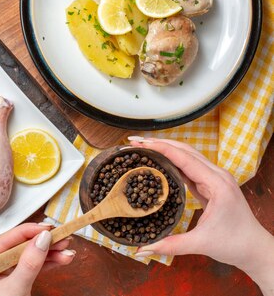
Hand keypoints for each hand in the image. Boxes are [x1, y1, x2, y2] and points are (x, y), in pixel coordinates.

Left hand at [0, 223, 75, 295]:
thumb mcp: (15, 289)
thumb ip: (29, 264)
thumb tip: (42, 239)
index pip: (4, 240)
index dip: (28, 232)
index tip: (47, 228)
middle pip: (18, 247)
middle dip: (42, 244)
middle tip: (62, 237)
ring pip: (27, 257)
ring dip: (48, 254)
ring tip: (67, 250)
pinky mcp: (11, 284)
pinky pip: (30, 269)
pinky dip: (46, 265)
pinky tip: (61, 260)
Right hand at [129, 137, 273, 294]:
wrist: (254, 248)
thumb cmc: (233, 244)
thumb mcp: (200, 244)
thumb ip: (170, 245)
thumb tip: (141, 249)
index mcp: (217, 184)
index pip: (184, 158)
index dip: (161, 148)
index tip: (140, 143)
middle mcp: (218, 175)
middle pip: (185, 150)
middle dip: (159, 143)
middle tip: (135, 141)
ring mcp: (216, 178)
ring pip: (188, 155)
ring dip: (166, 149)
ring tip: (143, 147)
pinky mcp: (212, 183)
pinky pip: (190, 166)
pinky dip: (173, 160)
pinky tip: (159, 161)